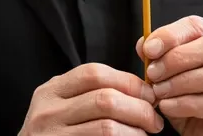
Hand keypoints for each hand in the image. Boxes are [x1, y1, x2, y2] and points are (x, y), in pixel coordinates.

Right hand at [18, 63, 163, 135]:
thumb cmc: (55, 133)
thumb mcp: (62, 106)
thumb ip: (90, 92)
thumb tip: (140, 90)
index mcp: (51, 90)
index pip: (94, 74)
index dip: (129, 82)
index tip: (149, 95)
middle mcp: (47, 112)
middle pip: (105, 99)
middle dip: (139, 109)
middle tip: (154, 121)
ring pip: (107, 128)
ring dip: (136, 132)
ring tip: (145, 135)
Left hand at [136, 16, 202, 135]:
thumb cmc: (186, 99)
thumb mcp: (167, 77)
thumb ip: (157, 59)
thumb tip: (143, 44)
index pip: (197, 25)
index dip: (171, 34)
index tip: (148, 50)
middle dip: (178, 58)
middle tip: (153, 74)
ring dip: (182, 82)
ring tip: (159, 92)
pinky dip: (187, 104)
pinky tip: (168, 107)